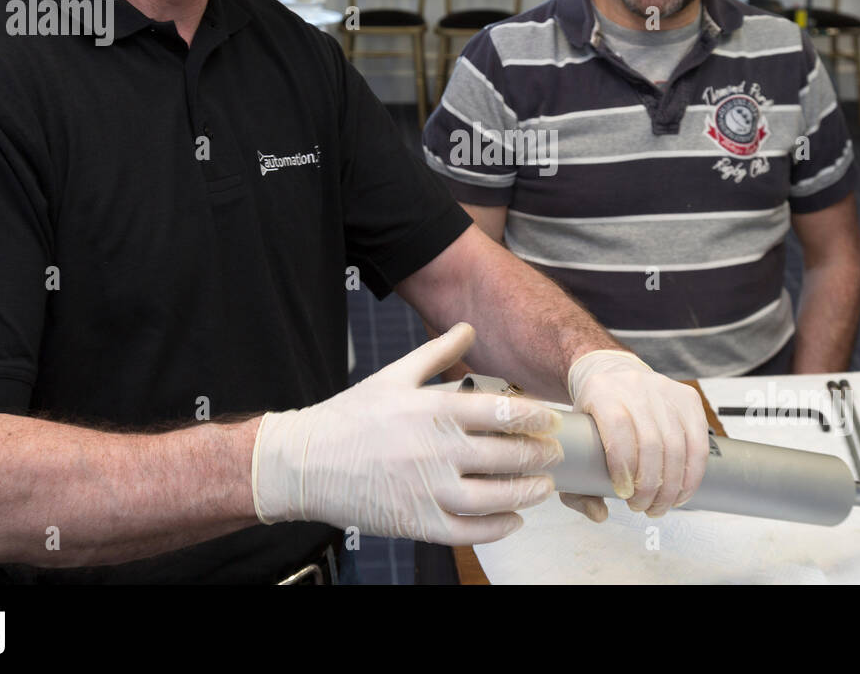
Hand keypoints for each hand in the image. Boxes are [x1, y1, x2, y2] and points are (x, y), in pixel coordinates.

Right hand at [252, 323, 562, 545]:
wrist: (305, 463)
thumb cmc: (350, 416)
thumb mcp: (394, 375)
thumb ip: (438, 353)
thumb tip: (468, 327)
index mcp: (433, 410)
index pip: (503, 412)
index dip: (536, 417)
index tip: (550, 419)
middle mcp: (436, 450)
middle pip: (508, 455)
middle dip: (541, 455)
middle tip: (555, 452)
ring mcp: (428, 490)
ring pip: (497, 497)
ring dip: (529, 492)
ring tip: (544, 486)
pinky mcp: (418, 523)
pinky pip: (470, 531)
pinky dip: (499, 527)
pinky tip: (513, 519)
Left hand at [562, 350, 708, 519]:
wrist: (613, 377)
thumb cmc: (593, 418)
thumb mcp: (575, 442)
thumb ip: (578, 485)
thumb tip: (599, 515)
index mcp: (601, 390)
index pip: (617, 428)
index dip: (623, 466)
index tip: (623, 494)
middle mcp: (634, 385)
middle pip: (651, 441)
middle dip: (649, 485)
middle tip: (642, 508)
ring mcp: (665, 389)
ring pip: (677, 445)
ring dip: (671, 486)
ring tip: (660, 506)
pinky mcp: (688, 398)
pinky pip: (698, 442)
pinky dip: (692, 475)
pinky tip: (681, 493)